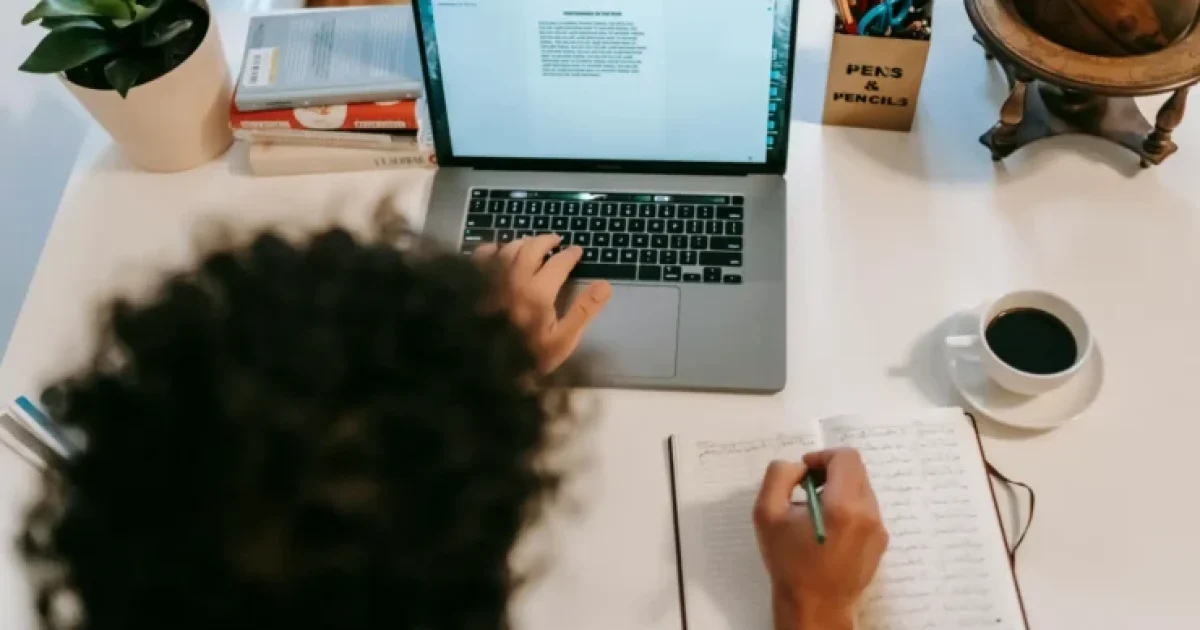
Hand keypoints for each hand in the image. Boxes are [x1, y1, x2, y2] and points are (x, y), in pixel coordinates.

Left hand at [475, 235, 611, 372]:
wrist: (485, 368)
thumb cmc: (528, 357)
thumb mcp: (563, 340)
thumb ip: (584, 311)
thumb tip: (605, 285)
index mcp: (538, 291)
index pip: (558, 262)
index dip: (570, 254)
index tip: (577, 251)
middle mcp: (514, 279)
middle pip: (531, 248)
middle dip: (546, 241)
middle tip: (555, 240)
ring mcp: (490, 280)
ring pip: (508, 249)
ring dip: (523, 242)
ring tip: (531, 243)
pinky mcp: (474, 285)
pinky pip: (481, 257)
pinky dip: (491, 248)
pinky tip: (497, 249)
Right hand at [753, 449, 887, 629]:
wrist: (815, 606)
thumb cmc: (789, 563)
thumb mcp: (767, 515)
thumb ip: (778, 477)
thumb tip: (797, 467)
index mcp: (843, 505)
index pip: (846, 457)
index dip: (822, 456)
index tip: (804, 472)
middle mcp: (868, 513)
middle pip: (856, 470)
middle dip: (830, 471)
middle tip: (807, 489)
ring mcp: (878, 529)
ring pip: (862, 489)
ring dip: (840, 489)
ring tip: (816, 511)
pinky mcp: (880, 541)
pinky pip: (867, 509)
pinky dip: (848, 507)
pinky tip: (829, 528)